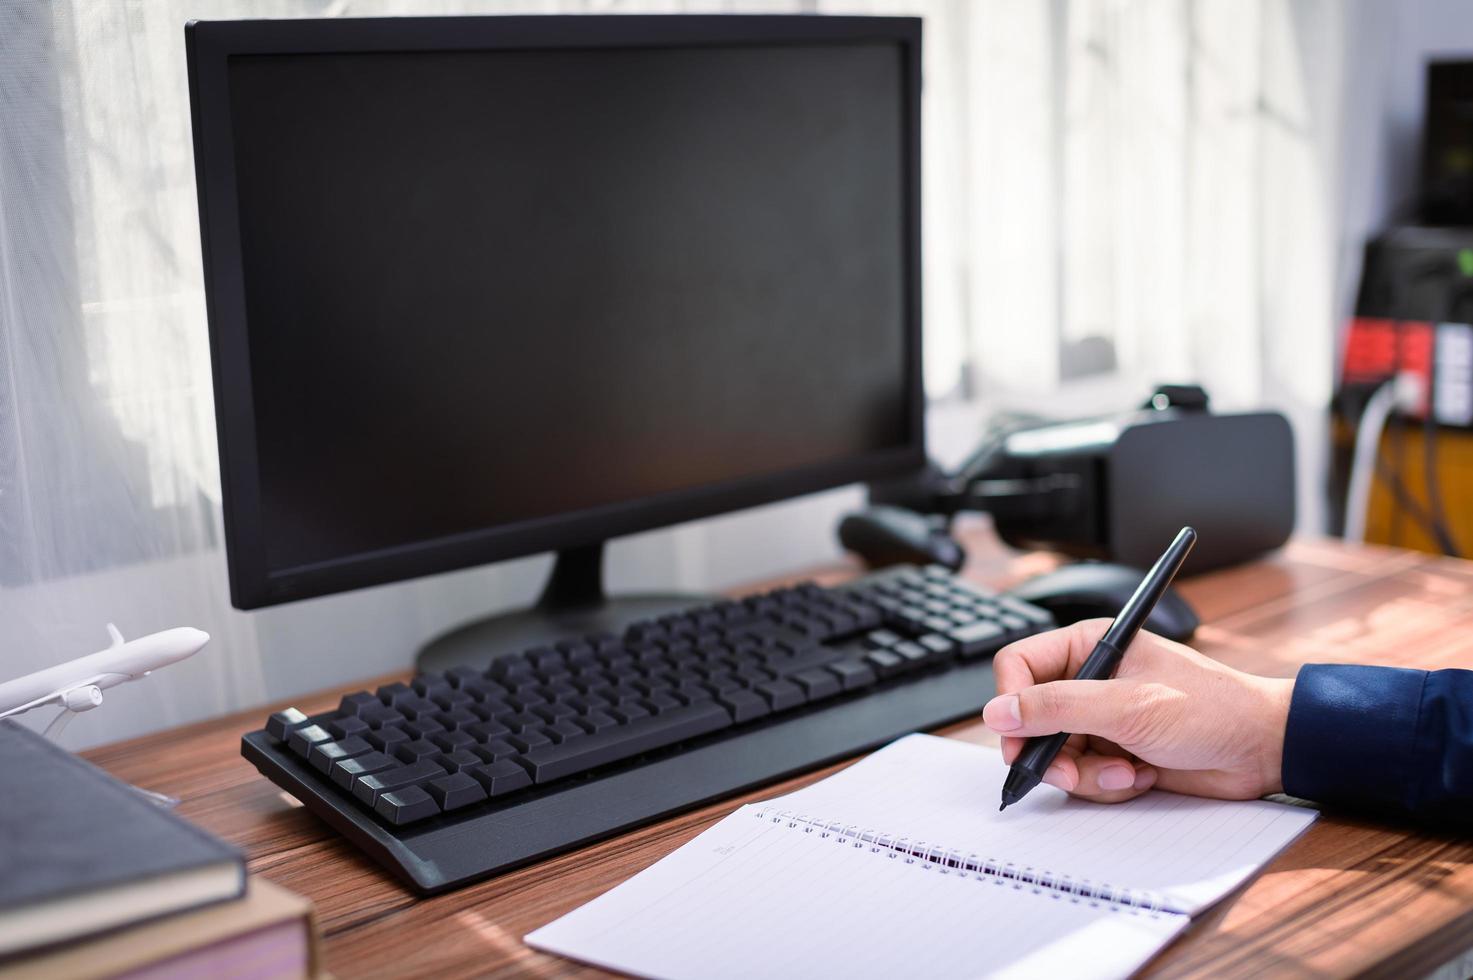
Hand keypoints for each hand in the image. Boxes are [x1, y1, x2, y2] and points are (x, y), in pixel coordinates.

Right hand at [982, 619, 1293, 802]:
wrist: (1262, 750)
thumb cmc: (1211, 709)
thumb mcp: (1128, 705)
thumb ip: (1058, 707)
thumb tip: (999, 712)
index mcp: (1089, 645)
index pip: (1018, 665)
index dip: (1012, 702)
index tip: (1018, 737)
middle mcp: (1089, 680)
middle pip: (1031, 718)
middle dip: (1052, 752)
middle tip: (1069, 771)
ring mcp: (1101, 719)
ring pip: (1055, 754)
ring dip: (1086, 774)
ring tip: (1127, 771)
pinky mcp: (1114, 751)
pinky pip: (1083, 775)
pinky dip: (1108, 783)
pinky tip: (1141, 775)